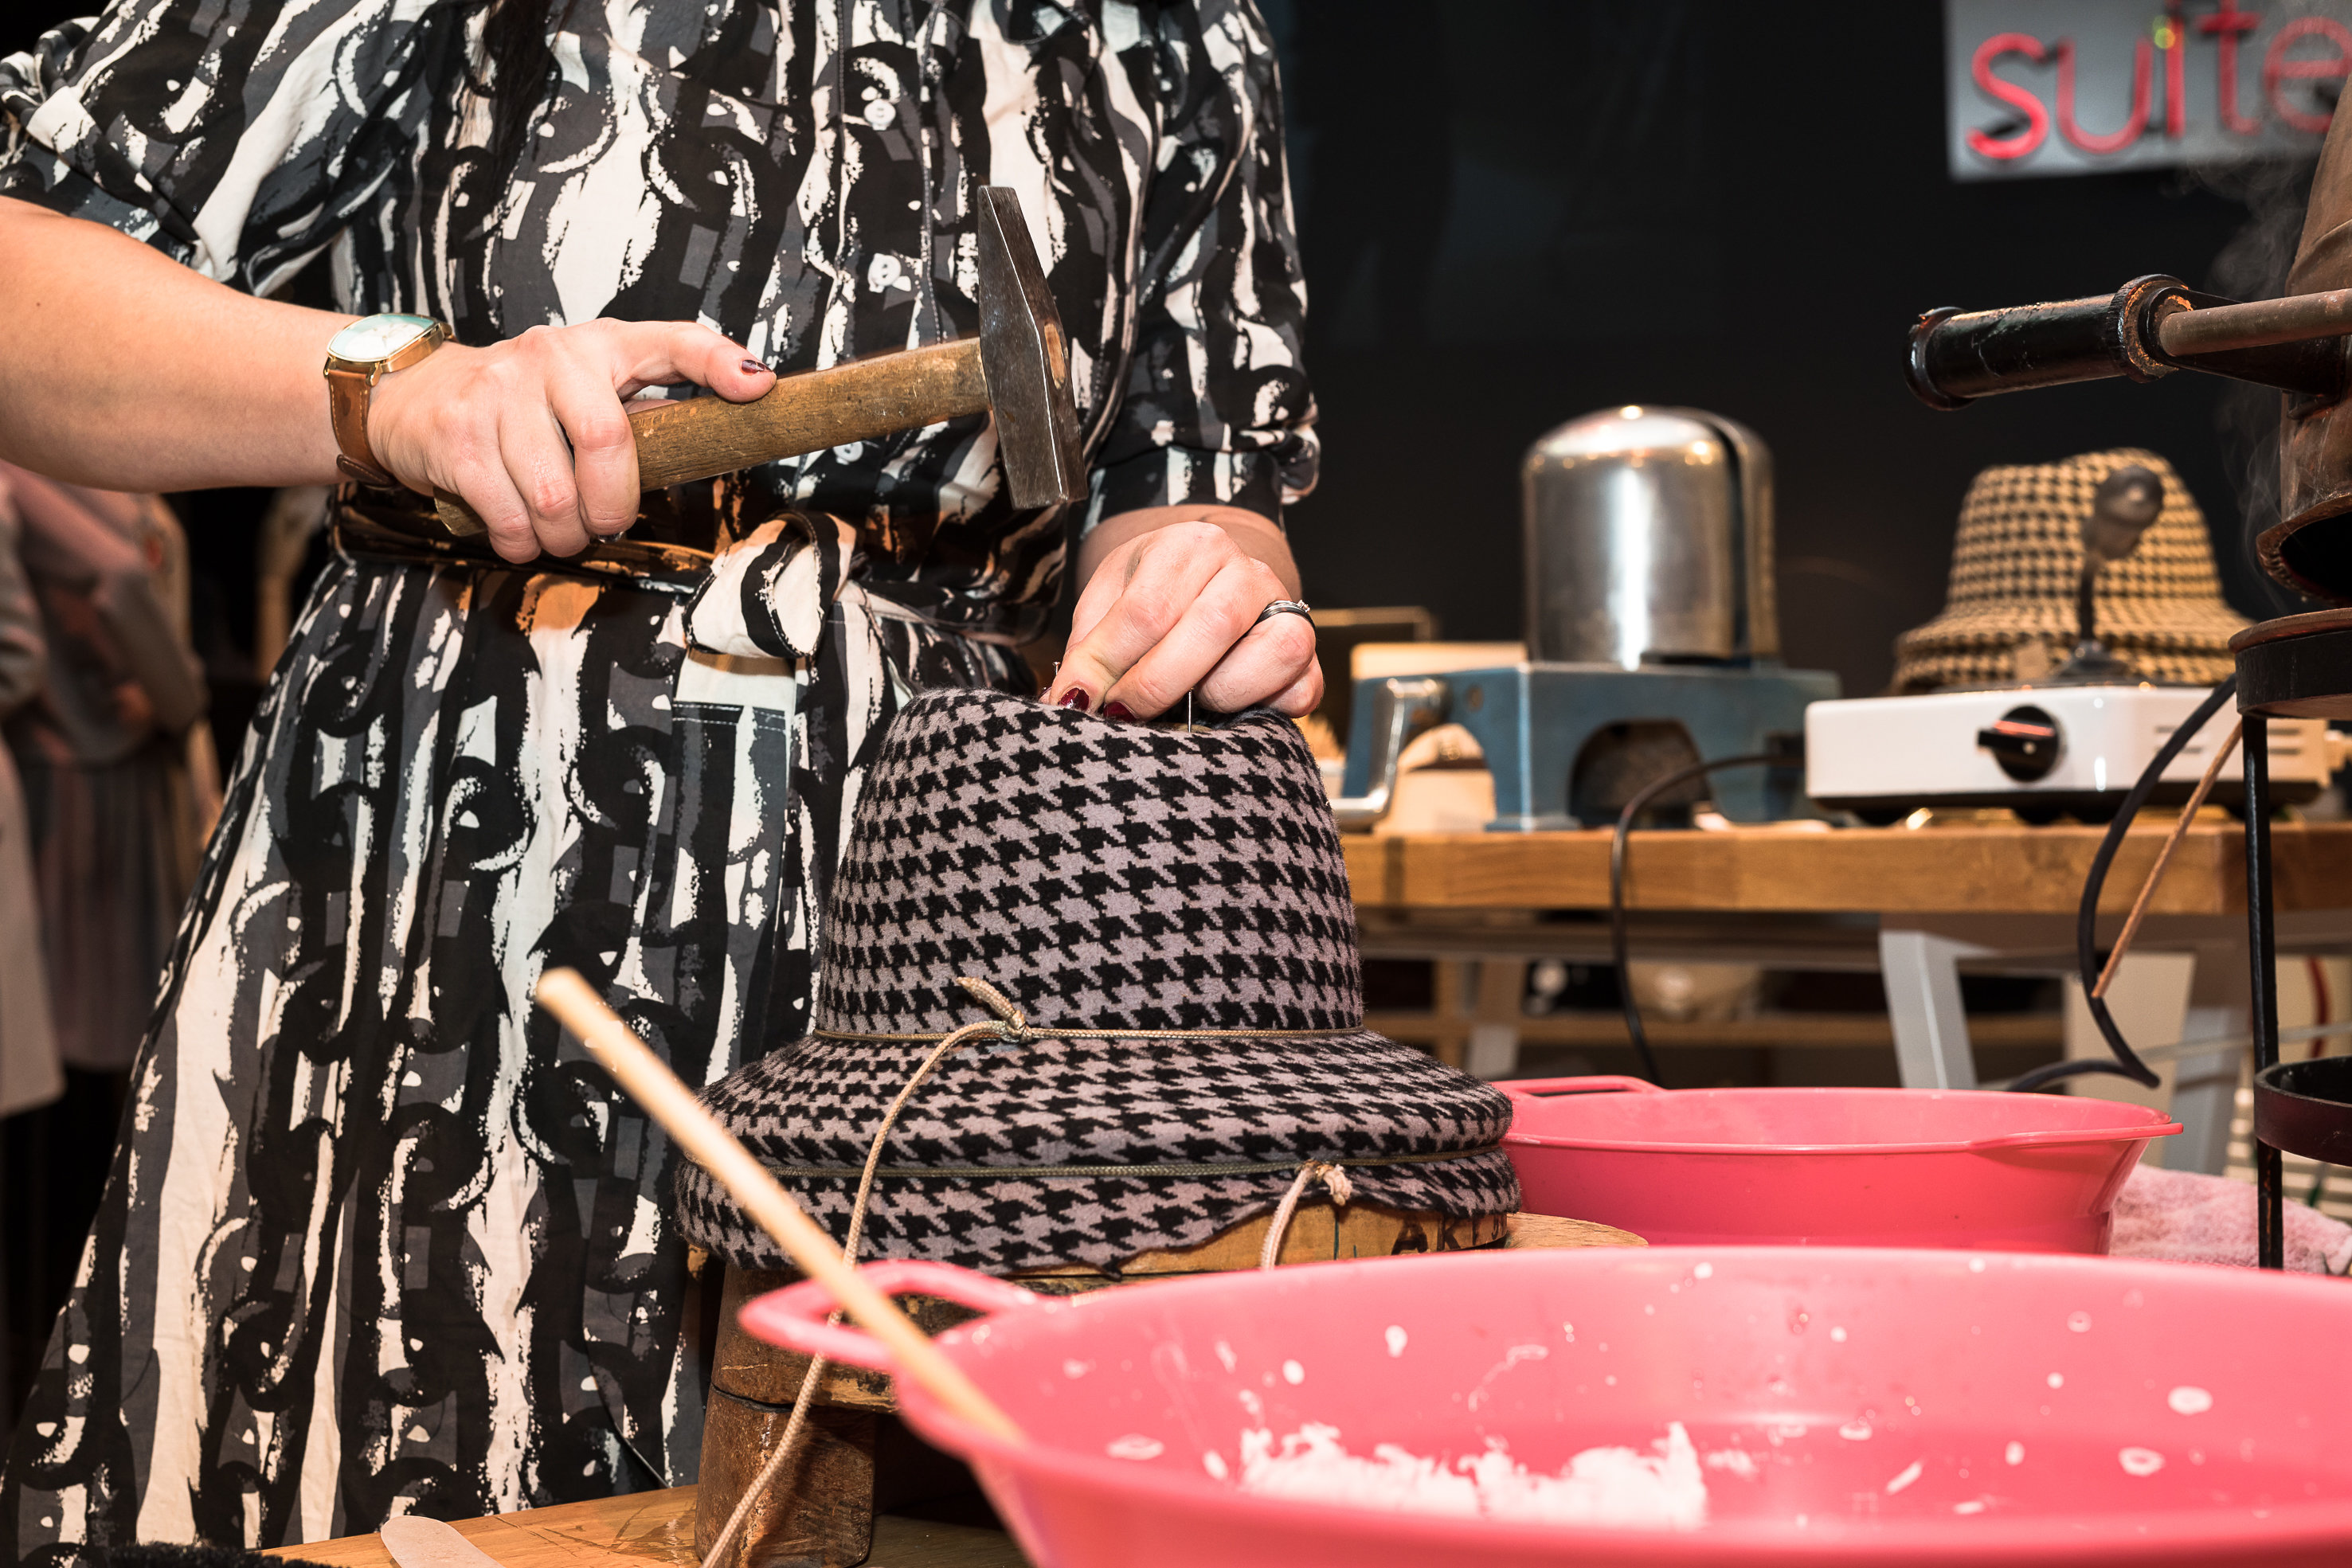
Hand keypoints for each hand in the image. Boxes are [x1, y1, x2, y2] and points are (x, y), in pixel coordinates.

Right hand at [366, 319, 775, 562]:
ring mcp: (500, 391)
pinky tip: (521, 532)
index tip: (758, 388)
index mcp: (603, 346)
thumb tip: (709, 453)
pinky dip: (522, 543)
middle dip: (613, 506)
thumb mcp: (587, 393)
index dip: (716, 363)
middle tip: (604, 523)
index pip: (672, 343)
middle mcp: (553, 356)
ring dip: (565, 535)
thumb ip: (640, 418)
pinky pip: (509, 517)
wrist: (418, 397)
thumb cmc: (525, 406)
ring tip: (560, 529)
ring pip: (555, 496)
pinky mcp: (458, 434)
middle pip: (608, 444)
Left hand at [1047, 512, 1321, 719]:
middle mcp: (1248, 571)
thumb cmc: (1152, 596)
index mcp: (1193, 545)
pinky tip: (1226, 709)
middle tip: (1122, 712)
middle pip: (1212, 626)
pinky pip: (1302, 689)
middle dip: (1156, 683)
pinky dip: (1263, 708)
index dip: (1108, 662)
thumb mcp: (1108, 604)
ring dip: (1219, 691)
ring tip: (1186, 700)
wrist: (1205, 589)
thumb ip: (1090, 649)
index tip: (1079, 698)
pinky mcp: (1309, 661)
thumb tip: (1070, 700)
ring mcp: (1287, 613)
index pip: (1149, 608)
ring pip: (1273, 651)